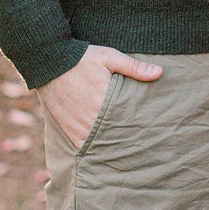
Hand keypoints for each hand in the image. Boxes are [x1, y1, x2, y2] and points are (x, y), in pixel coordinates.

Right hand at [36, 45, 162, 151]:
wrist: (49, 61)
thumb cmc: (82, 58)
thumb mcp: (109, 57)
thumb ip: (133, 67)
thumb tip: (159, 72)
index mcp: (105, 102)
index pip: (128, 124)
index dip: (139, 132)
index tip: (150, 135)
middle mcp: (92, 118)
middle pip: (115, 137)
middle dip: (128, 142)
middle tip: (142, 149)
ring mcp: (79, 126)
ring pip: (100, 145)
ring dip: (111, 147)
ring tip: (126, 153)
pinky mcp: (68, 129)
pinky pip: (83, 147)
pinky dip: (93, 150)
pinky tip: (104, 151)